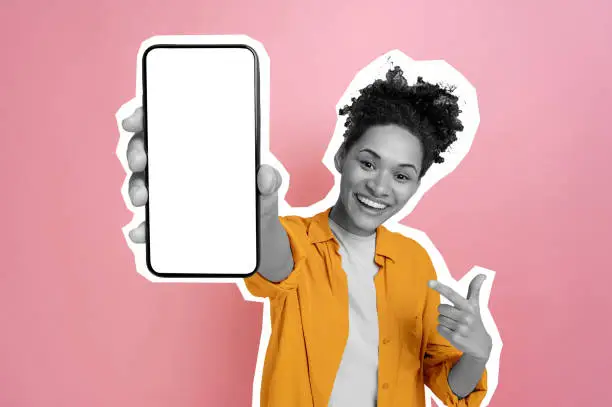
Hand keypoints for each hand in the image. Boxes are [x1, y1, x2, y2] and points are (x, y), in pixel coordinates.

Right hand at [120, 106, 282, 242]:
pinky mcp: (168, 224)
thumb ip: (269, 181)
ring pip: (142, 184)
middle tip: (140, 161)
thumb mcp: (266, 189)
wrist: (260, 239)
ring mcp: (170, 195)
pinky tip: (142, 233)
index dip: (143, 116)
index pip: (164, 123)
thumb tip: (265, 174)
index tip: (134, 120)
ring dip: (136, 188)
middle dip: (136, 151)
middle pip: (146, 151)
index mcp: (198, 148)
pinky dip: (142, 228)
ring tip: (143, 198)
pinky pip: (149, 223)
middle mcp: (178, 168)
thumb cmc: (257, 201)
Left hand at [428, 275, 491, 361]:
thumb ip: (475, 289)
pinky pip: (439, 328)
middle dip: (444, 312)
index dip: (440, 287)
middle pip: (441, 308)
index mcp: (469, 306)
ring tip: (455, 325)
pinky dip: (443, 330)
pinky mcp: (455, 338)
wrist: (481, 345)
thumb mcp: (476, 305)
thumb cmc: (475, 321)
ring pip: (439, 318)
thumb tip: (482, 274)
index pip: (452, 294)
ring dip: (444, 321)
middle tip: (454, 317)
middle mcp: (466, 316)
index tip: (429, 282)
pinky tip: (453, 332)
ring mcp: (461, 328)